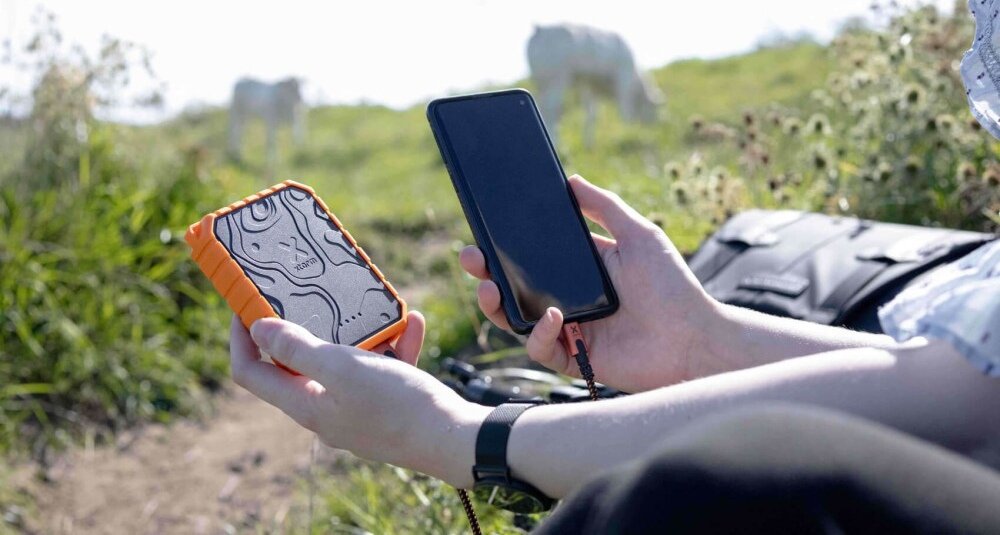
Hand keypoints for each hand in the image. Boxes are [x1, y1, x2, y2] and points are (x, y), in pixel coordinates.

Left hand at [229, 313, 488, 487]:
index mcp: (307, 405)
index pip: (251, 373)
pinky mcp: (387, 408)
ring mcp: (357, 411)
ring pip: (345, 363)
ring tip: (377, 308)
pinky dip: (393, 346)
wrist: (456, 441)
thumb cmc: (399, 406)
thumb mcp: (344, 368)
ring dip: (359, 333)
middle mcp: (326, 411)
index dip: (241, 338)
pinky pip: (381, 370)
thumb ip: (298, 349)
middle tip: (310, 294)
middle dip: (306, 327)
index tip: (246, 304)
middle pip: (297, 365)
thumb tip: (258, 329)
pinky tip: (412, 323)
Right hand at [459, 175, 718, 392]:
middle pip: (513, 288)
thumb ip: (605, 207)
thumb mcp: (639, 235)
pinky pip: (541, 349)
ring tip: (489, 289)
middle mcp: (568, 299)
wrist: (694, 339)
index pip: (531, 256)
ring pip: (516, 320)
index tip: (483, 230)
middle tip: (471, 258)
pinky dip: (540, 334)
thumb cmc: (672, 287)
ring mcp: (569, 330)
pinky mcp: (574, 359)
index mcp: (579, 269)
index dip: (503, 247)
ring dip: (496, 305)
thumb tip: (570, 180)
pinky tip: (554, 318)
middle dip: (485, 274)